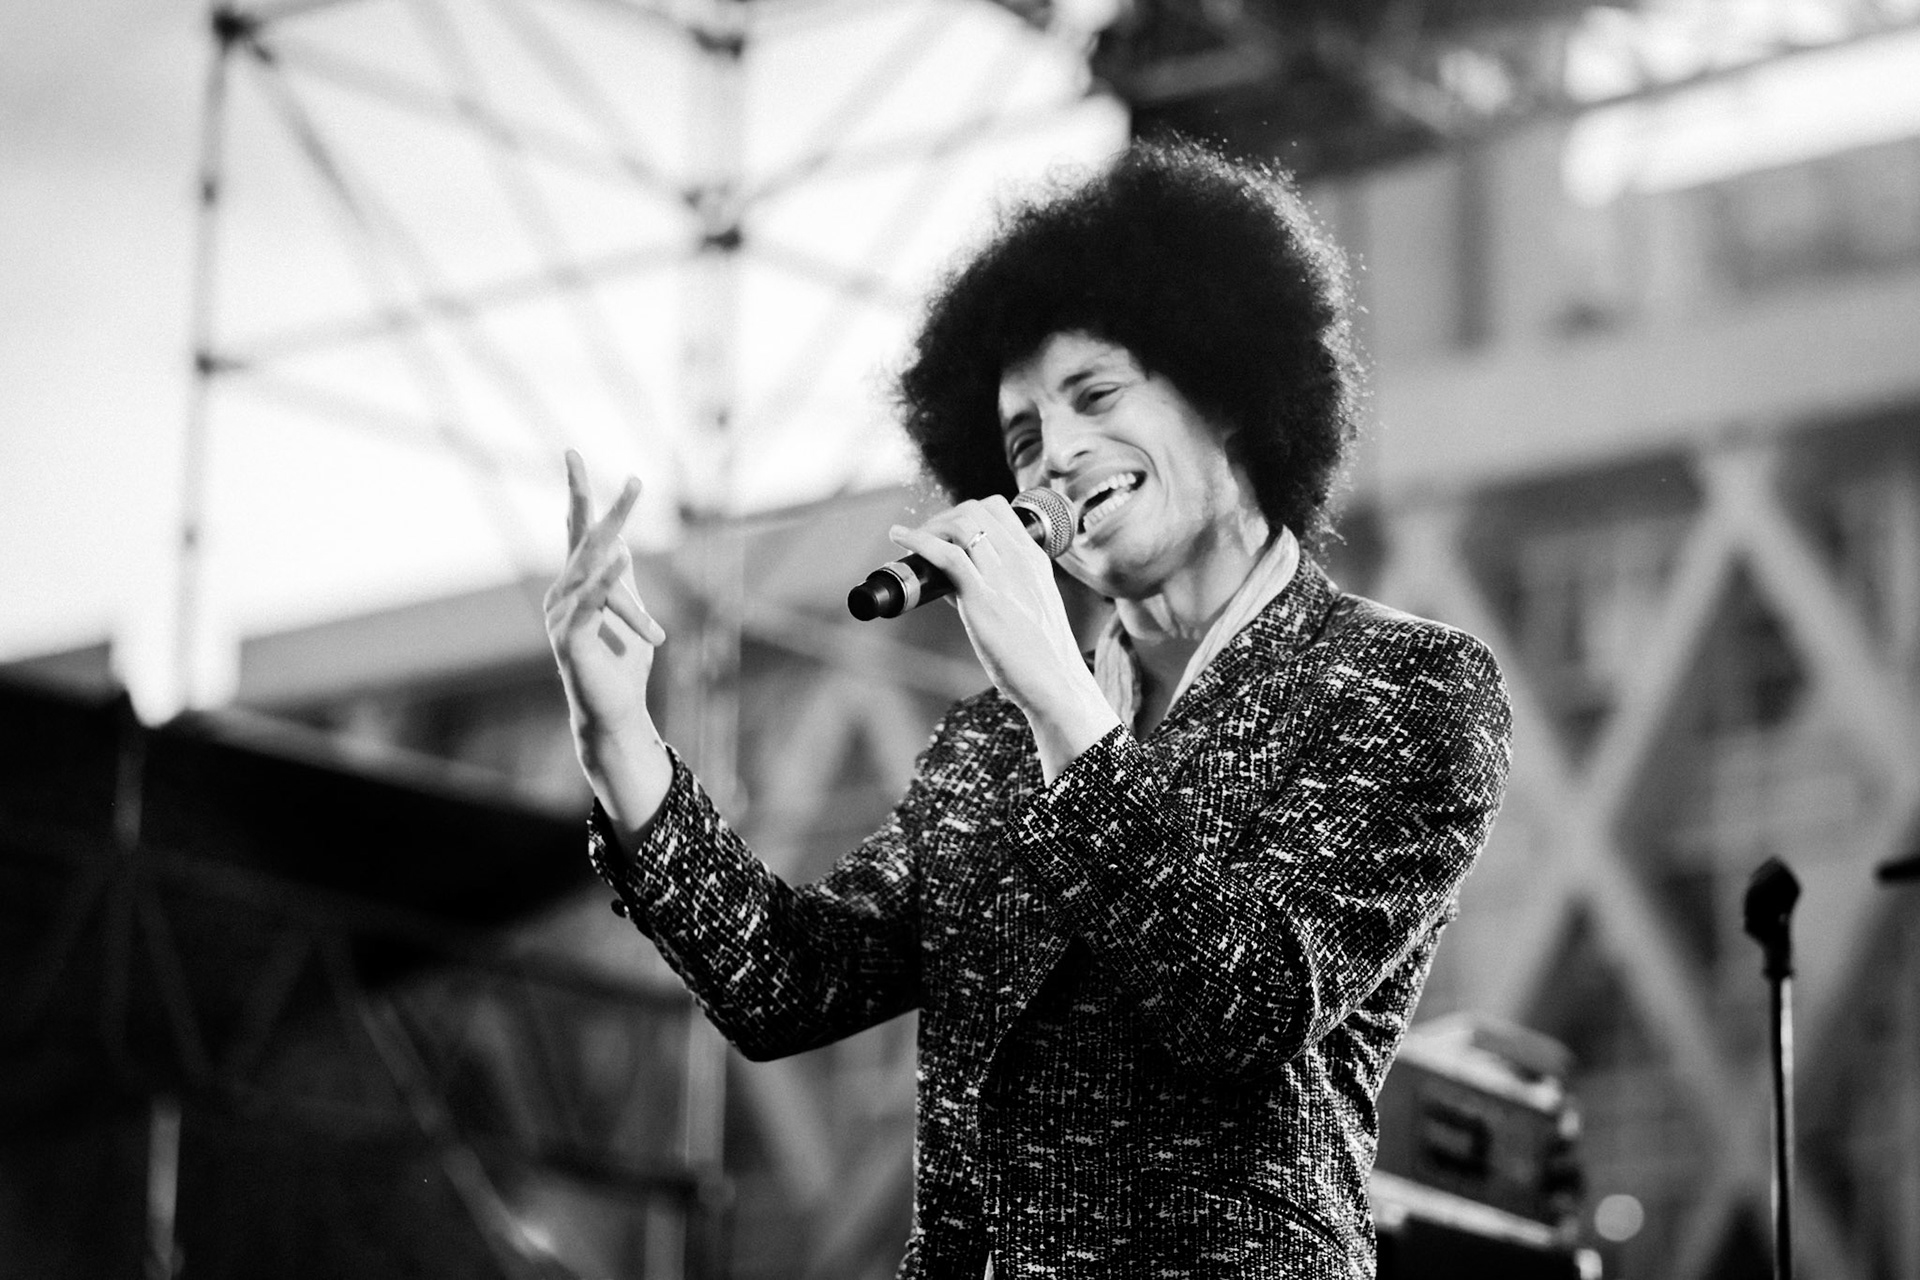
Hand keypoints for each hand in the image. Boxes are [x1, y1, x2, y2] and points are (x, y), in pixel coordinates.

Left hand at [889, 497, 1119, 779]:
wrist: (1057, 683)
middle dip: (944, 517)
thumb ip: (996, 589)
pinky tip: (898, 538)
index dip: (966, 511)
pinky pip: (946, 555)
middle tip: (925, 538)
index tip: (947, 530)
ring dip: (929, 527)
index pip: (998, 508)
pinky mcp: (983, 597)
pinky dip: (917, 540)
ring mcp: (1003, 575)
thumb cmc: (1040, 655)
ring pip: (961, 524)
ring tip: (911, 541)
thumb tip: (950, 583)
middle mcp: (1020, 559)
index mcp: (1034, 559)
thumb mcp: (1027, 608)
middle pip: (975, 509)